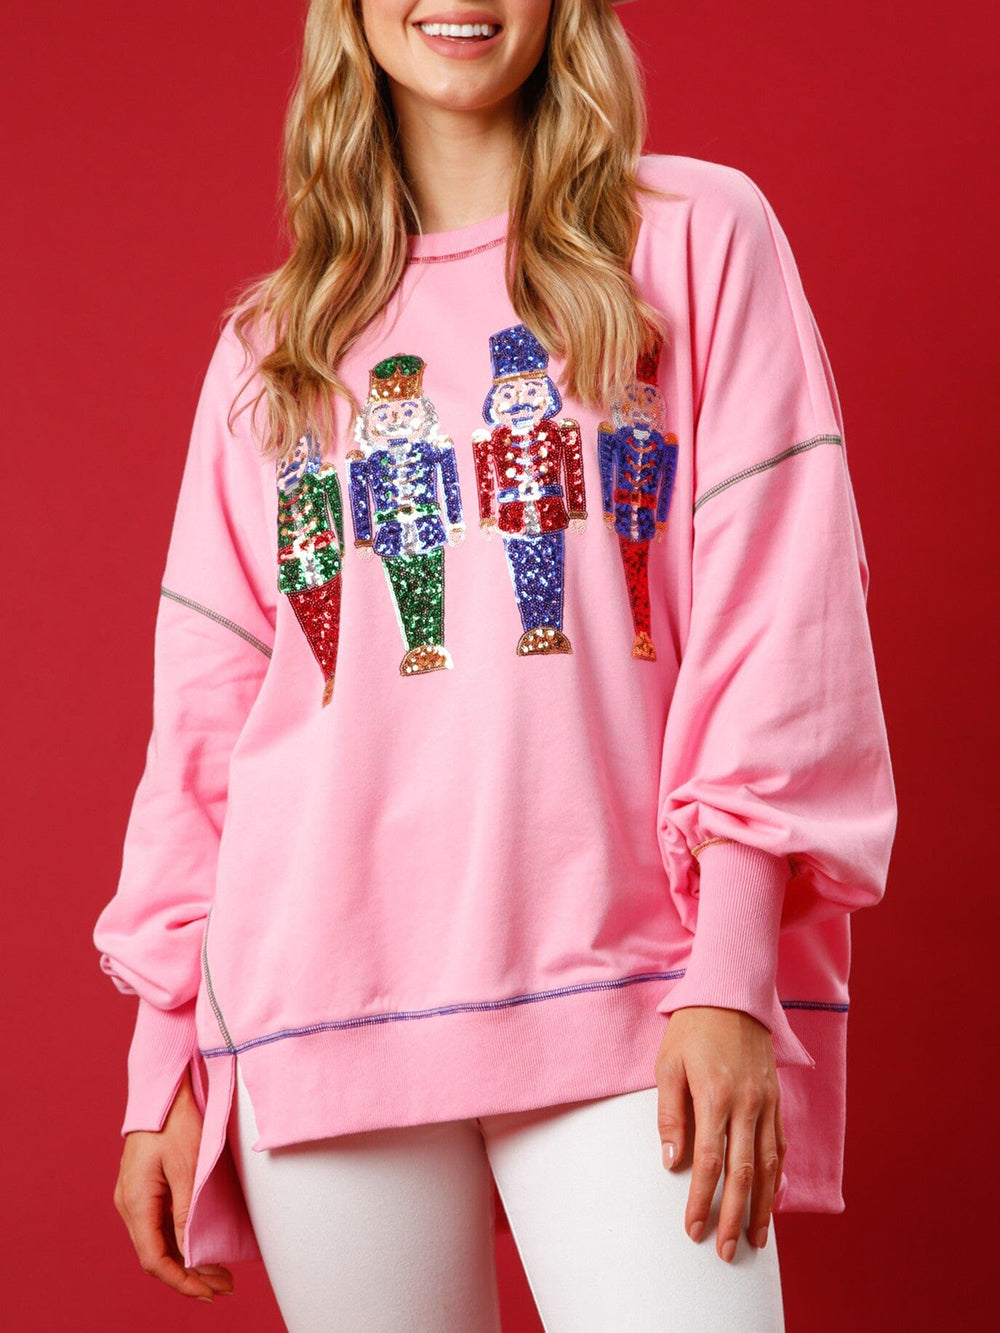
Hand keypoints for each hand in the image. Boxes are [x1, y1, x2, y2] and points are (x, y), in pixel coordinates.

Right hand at [113, 1065, 233, 1301]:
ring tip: (218, 1273)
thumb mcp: (188, 1165)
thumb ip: (187, 1211)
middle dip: (188, 1276)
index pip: (154, 1259)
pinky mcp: (145, 1187)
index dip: (181, 1281)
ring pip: (157, 1242)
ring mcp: (135, 1195)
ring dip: (186, 1260)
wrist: (164, 1087)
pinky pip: (159, 1224)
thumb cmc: (176, 1120)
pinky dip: (180, 1241)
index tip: (209, 1293)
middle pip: (155, 1255)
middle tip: (223, 1287)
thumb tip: (191, 1254)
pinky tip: (200, 1246)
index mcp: (135, 1201)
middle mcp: (129, 1203)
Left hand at [654, 1006, 785, 1261]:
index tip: (693, 1229)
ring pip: (769, 1165)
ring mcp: (767, 1103)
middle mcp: (747, 1104)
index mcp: (715, 1096)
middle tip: (727, 1252)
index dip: (702, 1200)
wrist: (732, 993)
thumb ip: (670, 1115)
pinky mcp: (776, 1099)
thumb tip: (672, 1162)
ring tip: (756, 1240)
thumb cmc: (692, 1029)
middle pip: (744, 1173)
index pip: (710, 1162)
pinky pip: (780, 1145)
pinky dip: (777, 1176)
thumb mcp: (668, 1065)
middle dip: (735, 1217)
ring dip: (762, 1206)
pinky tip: (772, 1198)